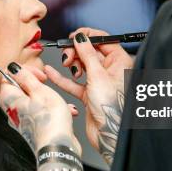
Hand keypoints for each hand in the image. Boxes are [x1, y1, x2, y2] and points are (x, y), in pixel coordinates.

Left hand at [0, 63, 80, 155]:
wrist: (58, 147)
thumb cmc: (49, 122)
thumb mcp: (39, 91)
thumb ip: (26, 77)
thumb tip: (14, 68)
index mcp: (9, 99)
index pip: (7, 76)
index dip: (23, 71)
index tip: (37, 74)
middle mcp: (12, 110)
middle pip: (20, 87)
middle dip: (37, 83)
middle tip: (46, 84)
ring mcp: (22, 119)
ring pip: (33, 99)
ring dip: (48, 96)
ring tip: (57, 100)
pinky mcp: (33, 126)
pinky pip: (40, 111)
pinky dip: (51, 108)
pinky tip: (63, 110)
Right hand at [44, 27, 133, 164]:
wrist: (110, 134)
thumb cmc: (112, 107)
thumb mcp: (98, 75)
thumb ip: (87, 54)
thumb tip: (81, 38)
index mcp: (120, 62)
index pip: (103, 40)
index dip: (87, 37)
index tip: (73, 36)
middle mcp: (111, 71)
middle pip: (90, 52)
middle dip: (76, 52)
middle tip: (68, 56)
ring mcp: (99, 83)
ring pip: (81, 66)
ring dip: (71, 65)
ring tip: (67, 67)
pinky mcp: (90, 95)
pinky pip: (74, 83)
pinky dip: (63, 78)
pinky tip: (51, 72)